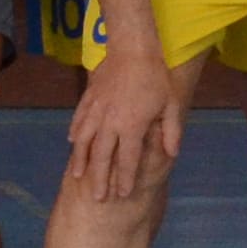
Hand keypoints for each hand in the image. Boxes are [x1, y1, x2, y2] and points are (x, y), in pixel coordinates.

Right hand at [63, 40, 187, 203]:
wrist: (132, 49)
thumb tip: (173, 154)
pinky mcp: (88, 99)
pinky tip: (73, 143)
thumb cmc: (155, 77)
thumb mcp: (171, 104)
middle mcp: (110, 123)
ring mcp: (96, 111)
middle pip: (102, 156)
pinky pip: (79, 121)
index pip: (128, 160)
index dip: (125, 179)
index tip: (122, 195)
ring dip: (81, 160)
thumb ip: (171, 131)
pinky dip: (75, 134)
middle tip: (97, 198)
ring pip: (85, 141)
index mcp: (131, 126)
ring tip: (77, 176)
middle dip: (100, 179)